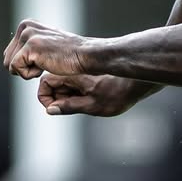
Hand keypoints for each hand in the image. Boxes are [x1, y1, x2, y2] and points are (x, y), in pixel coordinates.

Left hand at [4, 19, 89, 78]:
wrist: (84, 55)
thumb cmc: (68, 55)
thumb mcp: (44, 44)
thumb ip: (27, 46)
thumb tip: (7, 59)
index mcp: (26, 25)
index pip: (10, 53)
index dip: (26, 63)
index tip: (45, 58)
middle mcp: (25, 27)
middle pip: (7, 59)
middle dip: (25, 67)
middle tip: (46, 62)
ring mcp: (27, 36)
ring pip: (10, 66)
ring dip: (28, 71)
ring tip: (46, 63)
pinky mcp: (30, 47)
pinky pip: (16, 69)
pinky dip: (29, 75)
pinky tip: (45, 67)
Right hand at [37, 72, 157, 116]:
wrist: (137, 82)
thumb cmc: (118, 93)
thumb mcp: (92, 105)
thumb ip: (70, 107)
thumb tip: (50, 110)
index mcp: (72, 75)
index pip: (45, 83)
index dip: (45, 98)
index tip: (55, 109)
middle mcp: (73, 71)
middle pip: (52, 85)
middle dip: (57, 99)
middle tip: (75, 107)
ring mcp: (80, 73)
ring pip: (63, 87)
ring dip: (66, 99)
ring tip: (85, 104)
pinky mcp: (87, 77)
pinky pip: (73, 86)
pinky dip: (75, 95)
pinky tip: (90, 100)